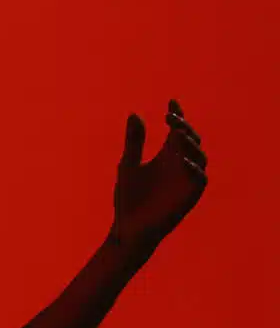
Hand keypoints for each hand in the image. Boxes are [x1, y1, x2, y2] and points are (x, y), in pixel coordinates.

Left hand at [110, 99, 208, 253]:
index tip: (171, 101)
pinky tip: (180, 160)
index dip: (178, 115)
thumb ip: (134, 141)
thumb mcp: (129, 164)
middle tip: (170, 117)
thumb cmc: (129, 197)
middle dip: (183, 126)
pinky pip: (199, 179)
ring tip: (176, 134)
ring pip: (199, 156)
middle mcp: (180, 164)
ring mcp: (186, 179)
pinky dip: (193, 168)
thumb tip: (134, 114)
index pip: (177, 130)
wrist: (129, 226)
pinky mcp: (189, 195)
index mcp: (166, 155)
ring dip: (190, 144)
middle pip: (190, 139)